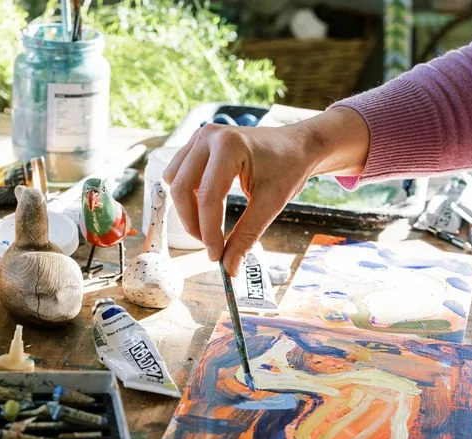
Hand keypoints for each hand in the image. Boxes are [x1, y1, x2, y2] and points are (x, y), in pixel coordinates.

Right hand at [163, 107, 368, 275]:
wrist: (296, 145)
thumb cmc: (288, 168)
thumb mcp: (270, 204)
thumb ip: (246, 236)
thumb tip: (229, 268)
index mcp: (229, 146)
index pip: (208, 197)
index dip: (208, 232)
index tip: (216, 256)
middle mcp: (208, 137)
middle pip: (182, 189)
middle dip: (194, 224)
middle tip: (211, 246)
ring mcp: (199, 137)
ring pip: (174, 182)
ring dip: (187, 210)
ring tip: (210, 227)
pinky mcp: (196, 144)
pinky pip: (178, 174)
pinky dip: (188, 196)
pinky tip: (207, 207)